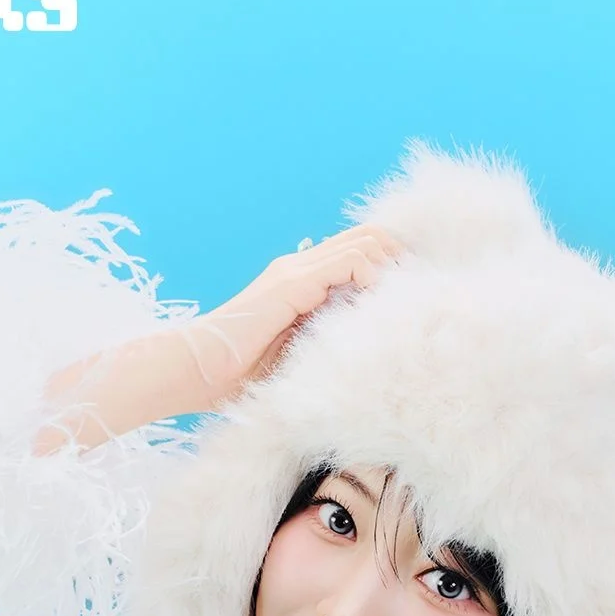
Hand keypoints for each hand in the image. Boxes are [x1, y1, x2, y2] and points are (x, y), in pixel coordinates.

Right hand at [182, 223, 405, 406]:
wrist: (196, 370)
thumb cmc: (239, 377)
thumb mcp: (298, 358)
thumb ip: (325, 343)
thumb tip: (366, 350)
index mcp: (301, 282)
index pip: (359, 253)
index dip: (390, 266)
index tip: (410, 297)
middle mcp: (300, 268)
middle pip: (369, 238)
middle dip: (400, 260)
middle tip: (418, 294)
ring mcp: (296, 271)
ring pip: (366, 243)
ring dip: (391, 268)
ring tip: (400, 302)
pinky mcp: (293, 283)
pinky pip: (351, 262)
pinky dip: (373, 277)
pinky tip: (375, 307)